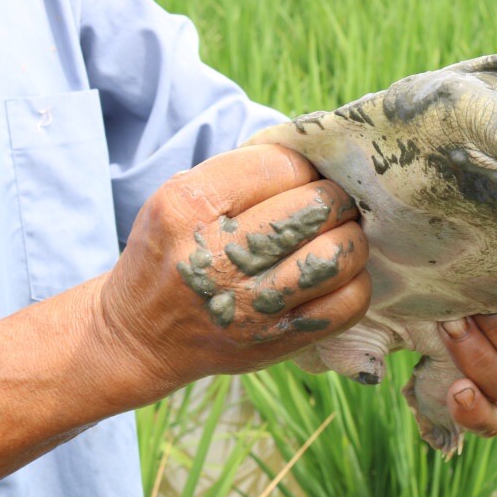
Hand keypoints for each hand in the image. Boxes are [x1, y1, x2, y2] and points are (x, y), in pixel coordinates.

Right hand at [100, 145, 371, 386]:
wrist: (141, 336)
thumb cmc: (174, 252)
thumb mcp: (182, 197)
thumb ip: (246, 172)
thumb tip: (324, 156)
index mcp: (190, 205)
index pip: (285, 165)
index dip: (304, 168)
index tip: (300, 180)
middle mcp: (220, 255)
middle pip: (320, 205)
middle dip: (335, 200)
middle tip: (329, 207)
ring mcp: (251, 304)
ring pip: (342, 253)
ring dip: (351, 239)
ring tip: (336, 238)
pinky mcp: (278, 340)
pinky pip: (349, 302)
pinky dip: (355, 283)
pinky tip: (336, 277)